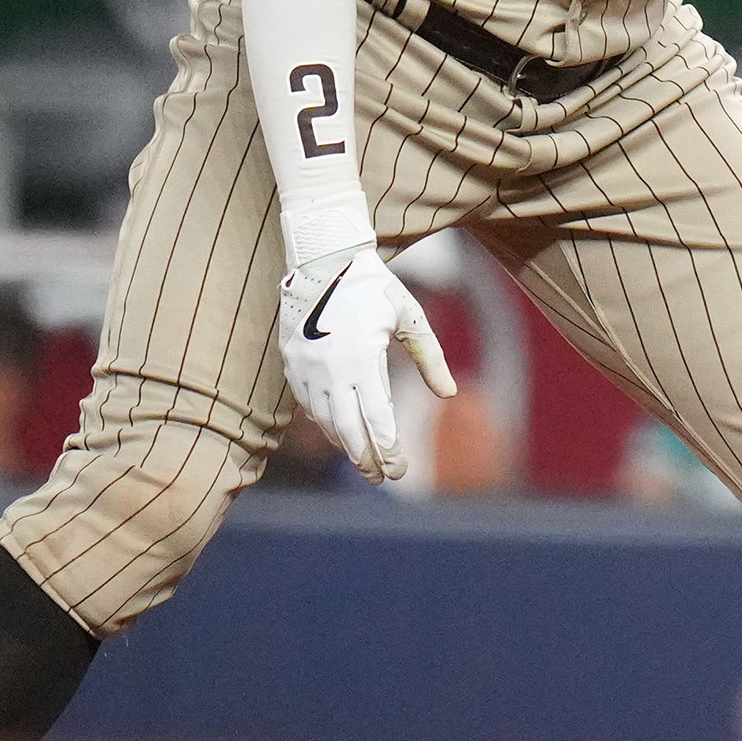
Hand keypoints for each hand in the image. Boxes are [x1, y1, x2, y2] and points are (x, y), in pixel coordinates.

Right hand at [279, 227, 455, 482]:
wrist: (323, 261)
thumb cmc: (374, 288)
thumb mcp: (410, 316)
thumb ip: (430, 356)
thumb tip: (449, 394)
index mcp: (362, 359)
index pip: (376, 419)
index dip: (388, 450)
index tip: (401, 471)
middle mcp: (331, 370)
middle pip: (348, 431)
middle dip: (366, 459)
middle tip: (385, 479)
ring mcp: (307, 370)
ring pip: (325, 422)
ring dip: (346, 444)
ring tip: (367, 461)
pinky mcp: (292, 365)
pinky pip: (308, 405)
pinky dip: (326, 423)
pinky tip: (342, 433)